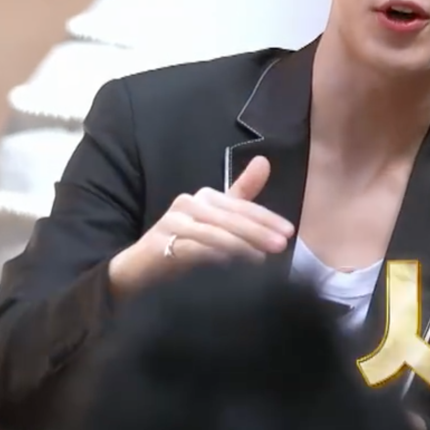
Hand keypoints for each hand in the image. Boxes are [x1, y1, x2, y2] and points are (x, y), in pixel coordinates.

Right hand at [108, 156, 294, 296]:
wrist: (140, 269)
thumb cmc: (184, 243)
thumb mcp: (217, 220)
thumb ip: (242, 195)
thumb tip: (264, 161)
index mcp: (206, 197)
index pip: (243, 206)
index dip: (267, 218)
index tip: (289, 232)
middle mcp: (189, 204)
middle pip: (231, 218)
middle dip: (259, 231)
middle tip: (282, 244)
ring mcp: (173, 222)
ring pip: (214, 232)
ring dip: (241, 244)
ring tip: (262, 257)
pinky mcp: (160, 243)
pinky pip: (193, 248)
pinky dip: (214, 254)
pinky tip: (231, 262)